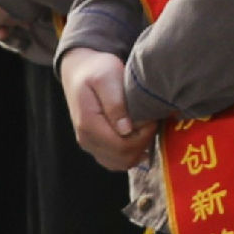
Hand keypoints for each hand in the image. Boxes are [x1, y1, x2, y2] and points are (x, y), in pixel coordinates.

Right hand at [61, 46, 143, 170]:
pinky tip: (139, 137)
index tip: (151, 119)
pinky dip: (130, 153)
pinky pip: (115, 161)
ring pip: (120, 163)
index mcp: (88, 124)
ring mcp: (90, 145)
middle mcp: (86, 140)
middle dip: (143, 143)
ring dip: (138, 150)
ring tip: (144, 128)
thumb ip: (116, 103)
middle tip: (150, 122)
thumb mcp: (107, 78)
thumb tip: (126, 130)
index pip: (122, 146)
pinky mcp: (96, 145)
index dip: (143, 137)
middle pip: (122, 158)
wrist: (81, 70)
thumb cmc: (97, 70)